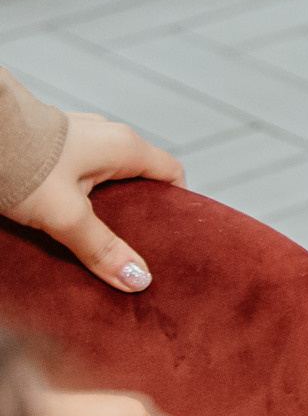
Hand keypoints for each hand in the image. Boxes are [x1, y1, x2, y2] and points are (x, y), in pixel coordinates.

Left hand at [2, 115, 182, 292]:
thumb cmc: (24, 165)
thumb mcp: (66, 216)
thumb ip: (101, 248)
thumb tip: (139, 280)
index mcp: (126, 147)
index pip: (172, 172)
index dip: (175, 203)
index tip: (169, 234)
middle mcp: (109, 136)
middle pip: (138, 176)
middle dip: (135, 210)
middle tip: (127, 244)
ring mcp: (80, 135)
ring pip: (106, 173)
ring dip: (103, 202)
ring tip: (87, 234)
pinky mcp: (54, 141)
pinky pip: (80, 169)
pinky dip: (78, 192)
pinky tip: (57, 213)